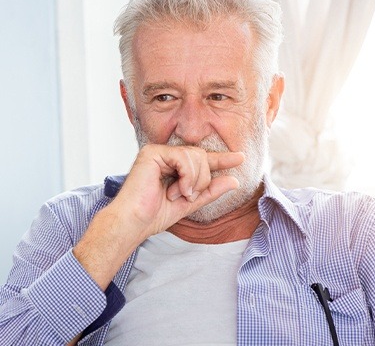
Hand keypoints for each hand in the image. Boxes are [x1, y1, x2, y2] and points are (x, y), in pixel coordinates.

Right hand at [73, 144, 243, 290]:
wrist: (134, 223)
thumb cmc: (155, 215)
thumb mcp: (190, 203)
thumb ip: (210, 191)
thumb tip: (234, 180)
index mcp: (175, 166)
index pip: (202, 159)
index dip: (222, 159)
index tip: (240, 158)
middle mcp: (167, 156)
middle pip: (202, 156)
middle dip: (203, 179)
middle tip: (188, 195)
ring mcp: (159, 152)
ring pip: (195, 156)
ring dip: (194, 180)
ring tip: (179, 195)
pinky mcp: (153, 152)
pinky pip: (183, 157)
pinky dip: (187, 176)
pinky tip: (176, 189)